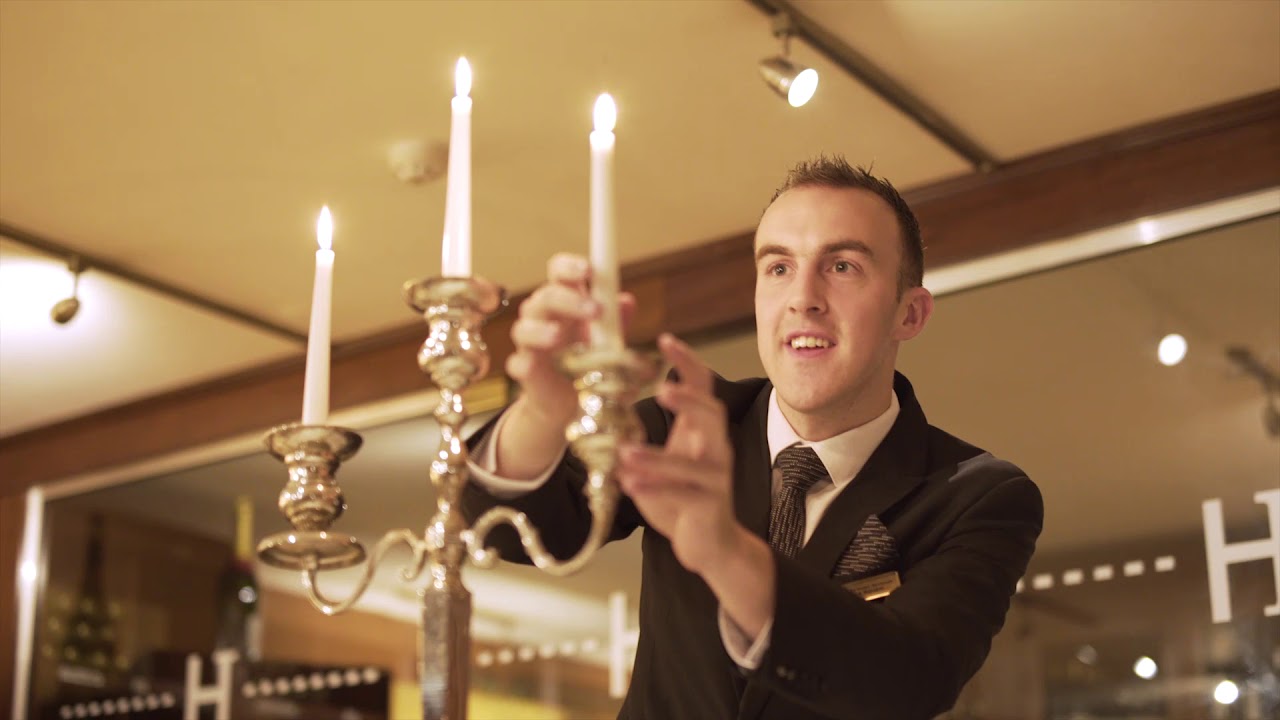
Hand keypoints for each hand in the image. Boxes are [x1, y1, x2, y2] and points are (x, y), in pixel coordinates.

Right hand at [505, 253, 633, 426]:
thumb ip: (616, 320)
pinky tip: (530, 366)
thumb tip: (626, 301)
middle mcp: (543, 316)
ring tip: (557, 337)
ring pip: (523, 328)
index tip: (588, 271)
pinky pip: (517, 364)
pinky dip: (523, 363)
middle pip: (545, 297)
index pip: (559, 272)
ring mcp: (530, 343)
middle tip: (595, 310)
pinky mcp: (525, 371)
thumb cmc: (590, 357)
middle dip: (568, 300)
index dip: (569, 267)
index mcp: (565, 299)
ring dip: (540, 330)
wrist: (573, 398)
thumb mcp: (609, 337)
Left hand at [618, 334, 740, 574]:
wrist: (710, 544)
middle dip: (689, 400)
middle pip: (712, 414)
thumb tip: (602, 406)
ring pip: (695, 462)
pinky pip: (685, 495)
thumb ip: (641, 436)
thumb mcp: (662, 459)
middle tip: (662, 389)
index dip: (686, 362)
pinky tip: (629, 484)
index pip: (702, 386)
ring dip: (659, 457)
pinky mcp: (710, 506)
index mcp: (702, 431)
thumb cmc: (682, 496)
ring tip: (625, 453)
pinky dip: (656, 488)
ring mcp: (716, 479)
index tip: (665, 338)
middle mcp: (716, 448)